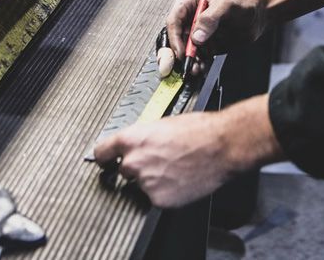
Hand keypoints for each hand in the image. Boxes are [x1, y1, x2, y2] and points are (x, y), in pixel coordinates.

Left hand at [93, 95, 282, 208]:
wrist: (222, 146)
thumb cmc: (199, 130)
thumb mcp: (164, 123)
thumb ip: (144, 136)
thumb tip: (139, 143)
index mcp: (132, 139)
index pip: (101, 153)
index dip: (106, 157)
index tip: (108, 161)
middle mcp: (134, 162)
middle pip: (124, 170)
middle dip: (137, 168)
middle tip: (158, 163)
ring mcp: (145, 183)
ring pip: (141, 185)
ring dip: (153, 180)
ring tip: (175, 170)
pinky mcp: (159, 200)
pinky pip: (155, 198)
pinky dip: (165, 192)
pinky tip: (180, 180)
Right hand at [165, 0, 267, 75]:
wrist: (258, 15)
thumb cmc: (242, 3)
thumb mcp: (225, 5)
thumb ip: (209, 19)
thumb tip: (196, 36)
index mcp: (188, 4)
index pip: (174, 21)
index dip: (174, 38)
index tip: (181, 51)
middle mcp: (190, 20)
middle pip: (175, 39)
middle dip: (176, 54)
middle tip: (178, 65)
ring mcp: (197, 35)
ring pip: (185, 52)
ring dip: (188, 62)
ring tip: (194, 69)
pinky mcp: (205, 47)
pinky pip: (197, 58)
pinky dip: (198, 65)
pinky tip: (201, 69)